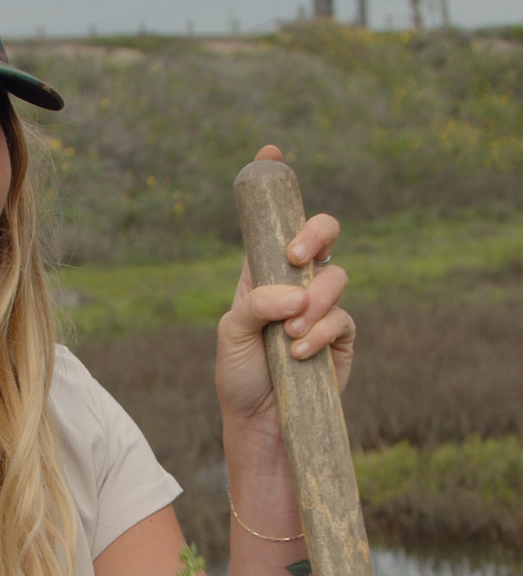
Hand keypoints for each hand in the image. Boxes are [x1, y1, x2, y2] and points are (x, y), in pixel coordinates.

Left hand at [216, 144, 354, 431]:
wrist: (261, 423)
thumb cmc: (239, 376)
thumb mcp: (232, 335)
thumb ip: (255, 304)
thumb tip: (294, 290)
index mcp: (260, 276)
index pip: (269, 226)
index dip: (273, 188)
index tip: (270, 151)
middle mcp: (293, 285)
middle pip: (322, 233)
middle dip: (316, 233)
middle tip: (297, 255)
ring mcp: (320, 308)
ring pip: (337, 276)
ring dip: (315, 301)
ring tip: (291, 334)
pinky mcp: (341, 335)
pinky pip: (343, 317)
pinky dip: (320, 332)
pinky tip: (299, 354)